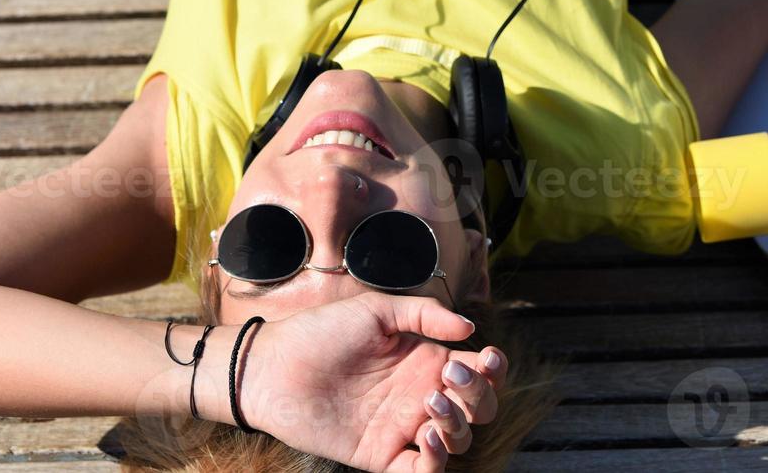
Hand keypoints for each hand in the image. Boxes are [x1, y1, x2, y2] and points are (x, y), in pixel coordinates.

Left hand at [236, 293, 506, 471]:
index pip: (478, 370)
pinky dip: (437, 461)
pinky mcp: (382, 455)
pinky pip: (423, 471)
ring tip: (430, 404)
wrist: (273, 368)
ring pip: (459, 440)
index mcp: (425, 359)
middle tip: (452, 378)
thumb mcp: (376, 311)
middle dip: (480, 395)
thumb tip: (469, 330)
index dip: (493, 369)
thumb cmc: (321, 332)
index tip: (488, 358)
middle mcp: (421, 394)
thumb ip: (424, 314)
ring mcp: (404, 427)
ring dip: (458, 424)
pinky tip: (426, 438)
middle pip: (478, 408)